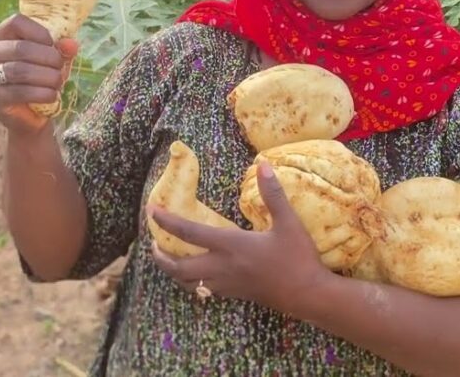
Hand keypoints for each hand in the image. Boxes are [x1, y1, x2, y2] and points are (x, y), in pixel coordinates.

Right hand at [0, 13, 77, 134]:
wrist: (26, 115)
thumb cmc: (37, 79)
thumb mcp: (49, 60)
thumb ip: (59, 50)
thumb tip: (72, 45)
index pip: (16, 22)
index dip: (40, 32)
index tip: (52, 46)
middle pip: (21, 48)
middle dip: (49, 58)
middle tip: (61, 68)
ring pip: (20, 70)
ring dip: (47, 76)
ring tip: (58, 82)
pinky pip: (20, 92)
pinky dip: (42, 93)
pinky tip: (52, 95)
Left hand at [148, 160, 329, 314]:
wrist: (307, 294)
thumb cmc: (297, 258)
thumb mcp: (288, 222)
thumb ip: (273, 194)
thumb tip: (263, 165)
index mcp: (230, 245)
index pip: (189, 232)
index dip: (167, 221)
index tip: (152, 211)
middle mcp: (222, 266)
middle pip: (178, 267)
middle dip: (161, 257)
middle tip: (153, 245)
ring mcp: (226, 284)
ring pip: (188, 283)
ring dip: (173, 272)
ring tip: (168, 260)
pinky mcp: (234, 294)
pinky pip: (203, 291)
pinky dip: (192, 283)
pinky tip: (197, 275)